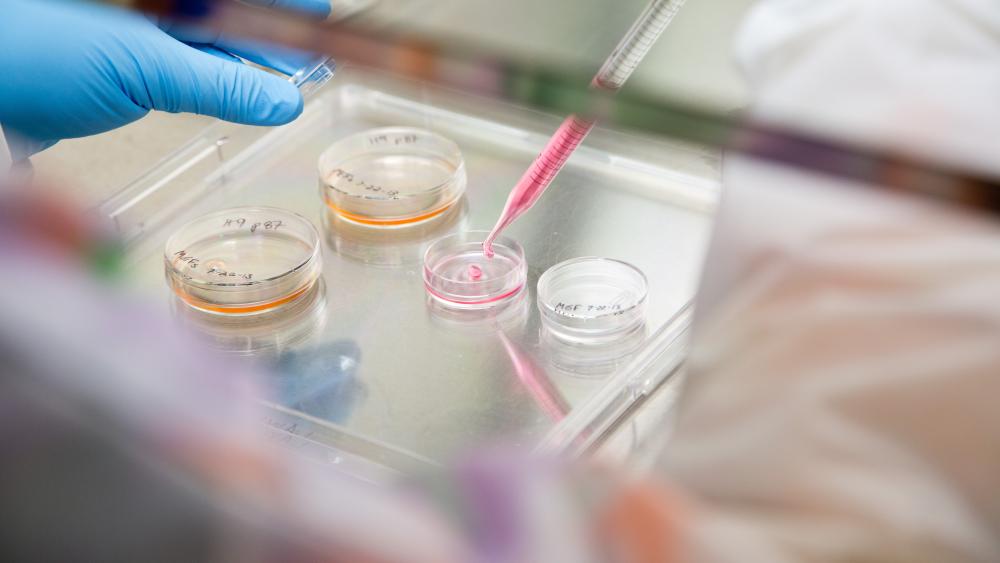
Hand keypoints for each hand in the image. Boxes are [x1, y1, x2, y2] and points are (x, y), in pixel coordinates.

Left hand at [0, 0, 329, 160]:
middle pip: (220, 12)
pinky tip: (242, 93)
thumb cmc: (32, 52)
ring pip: (205, 39)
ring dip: (247, 61)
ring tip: (289, 77)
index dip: (278, 4)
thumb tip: (279, 100)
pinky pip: (181, 64)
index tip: (318, 14)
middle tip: (312, 50)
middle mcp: (144, 4)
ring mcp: (128, 25)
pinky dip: (215, 80)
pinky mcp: (116, 59)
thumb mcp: (142, 66)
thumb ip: (218, 84)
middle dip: (270, 32)